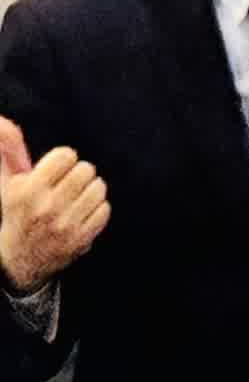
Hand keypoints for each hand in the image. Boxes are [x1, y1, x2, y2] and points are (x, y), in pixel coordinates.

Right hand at [0, 118, 106, 290]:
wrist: (17, 261)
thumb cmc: (15, 213)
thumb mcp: (7, 183)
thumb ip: (7, 149)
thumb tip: (2, 120)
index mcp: (26, 191)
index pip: (66, 155)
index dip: (62, 161)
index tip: (54, 172)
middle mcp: (45, 208)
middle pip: (86, 169)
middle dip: (77, 174)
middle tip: (65, 186)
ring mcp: (65, 226)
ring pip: (98, 188)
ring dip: (89, 191)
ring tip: (73, 199)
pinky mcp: (81, 240)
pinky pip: (105, 209)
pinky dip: (96, 210)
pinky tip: (79, 215)